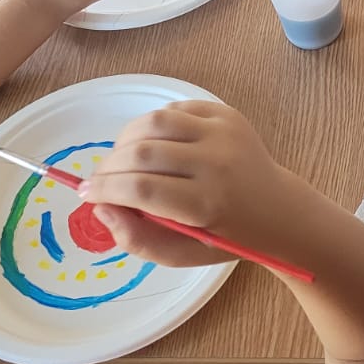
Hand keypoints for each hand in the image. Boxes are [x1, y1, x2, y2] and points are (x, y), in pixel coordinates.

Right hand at [79, 101, 303, 268]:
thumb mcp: (180, 254)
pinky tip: (150, 145)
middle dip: (109, 166)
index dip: (105, 189)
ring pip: (155, 121)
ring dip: (126, 140)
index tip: (86, 194)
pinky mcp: (226, 113)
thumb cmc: (224, 237)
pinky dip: (152, 125)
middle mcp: (217, 162)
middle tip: (100, 180)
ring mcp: (224, 132)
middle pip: (142, 152)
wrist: (276, 208)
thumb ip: (136, 239)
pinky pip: (174, 109)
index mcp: (207, 203)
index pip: (140, 189)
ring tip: (121, 160)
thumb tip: (101, 207)